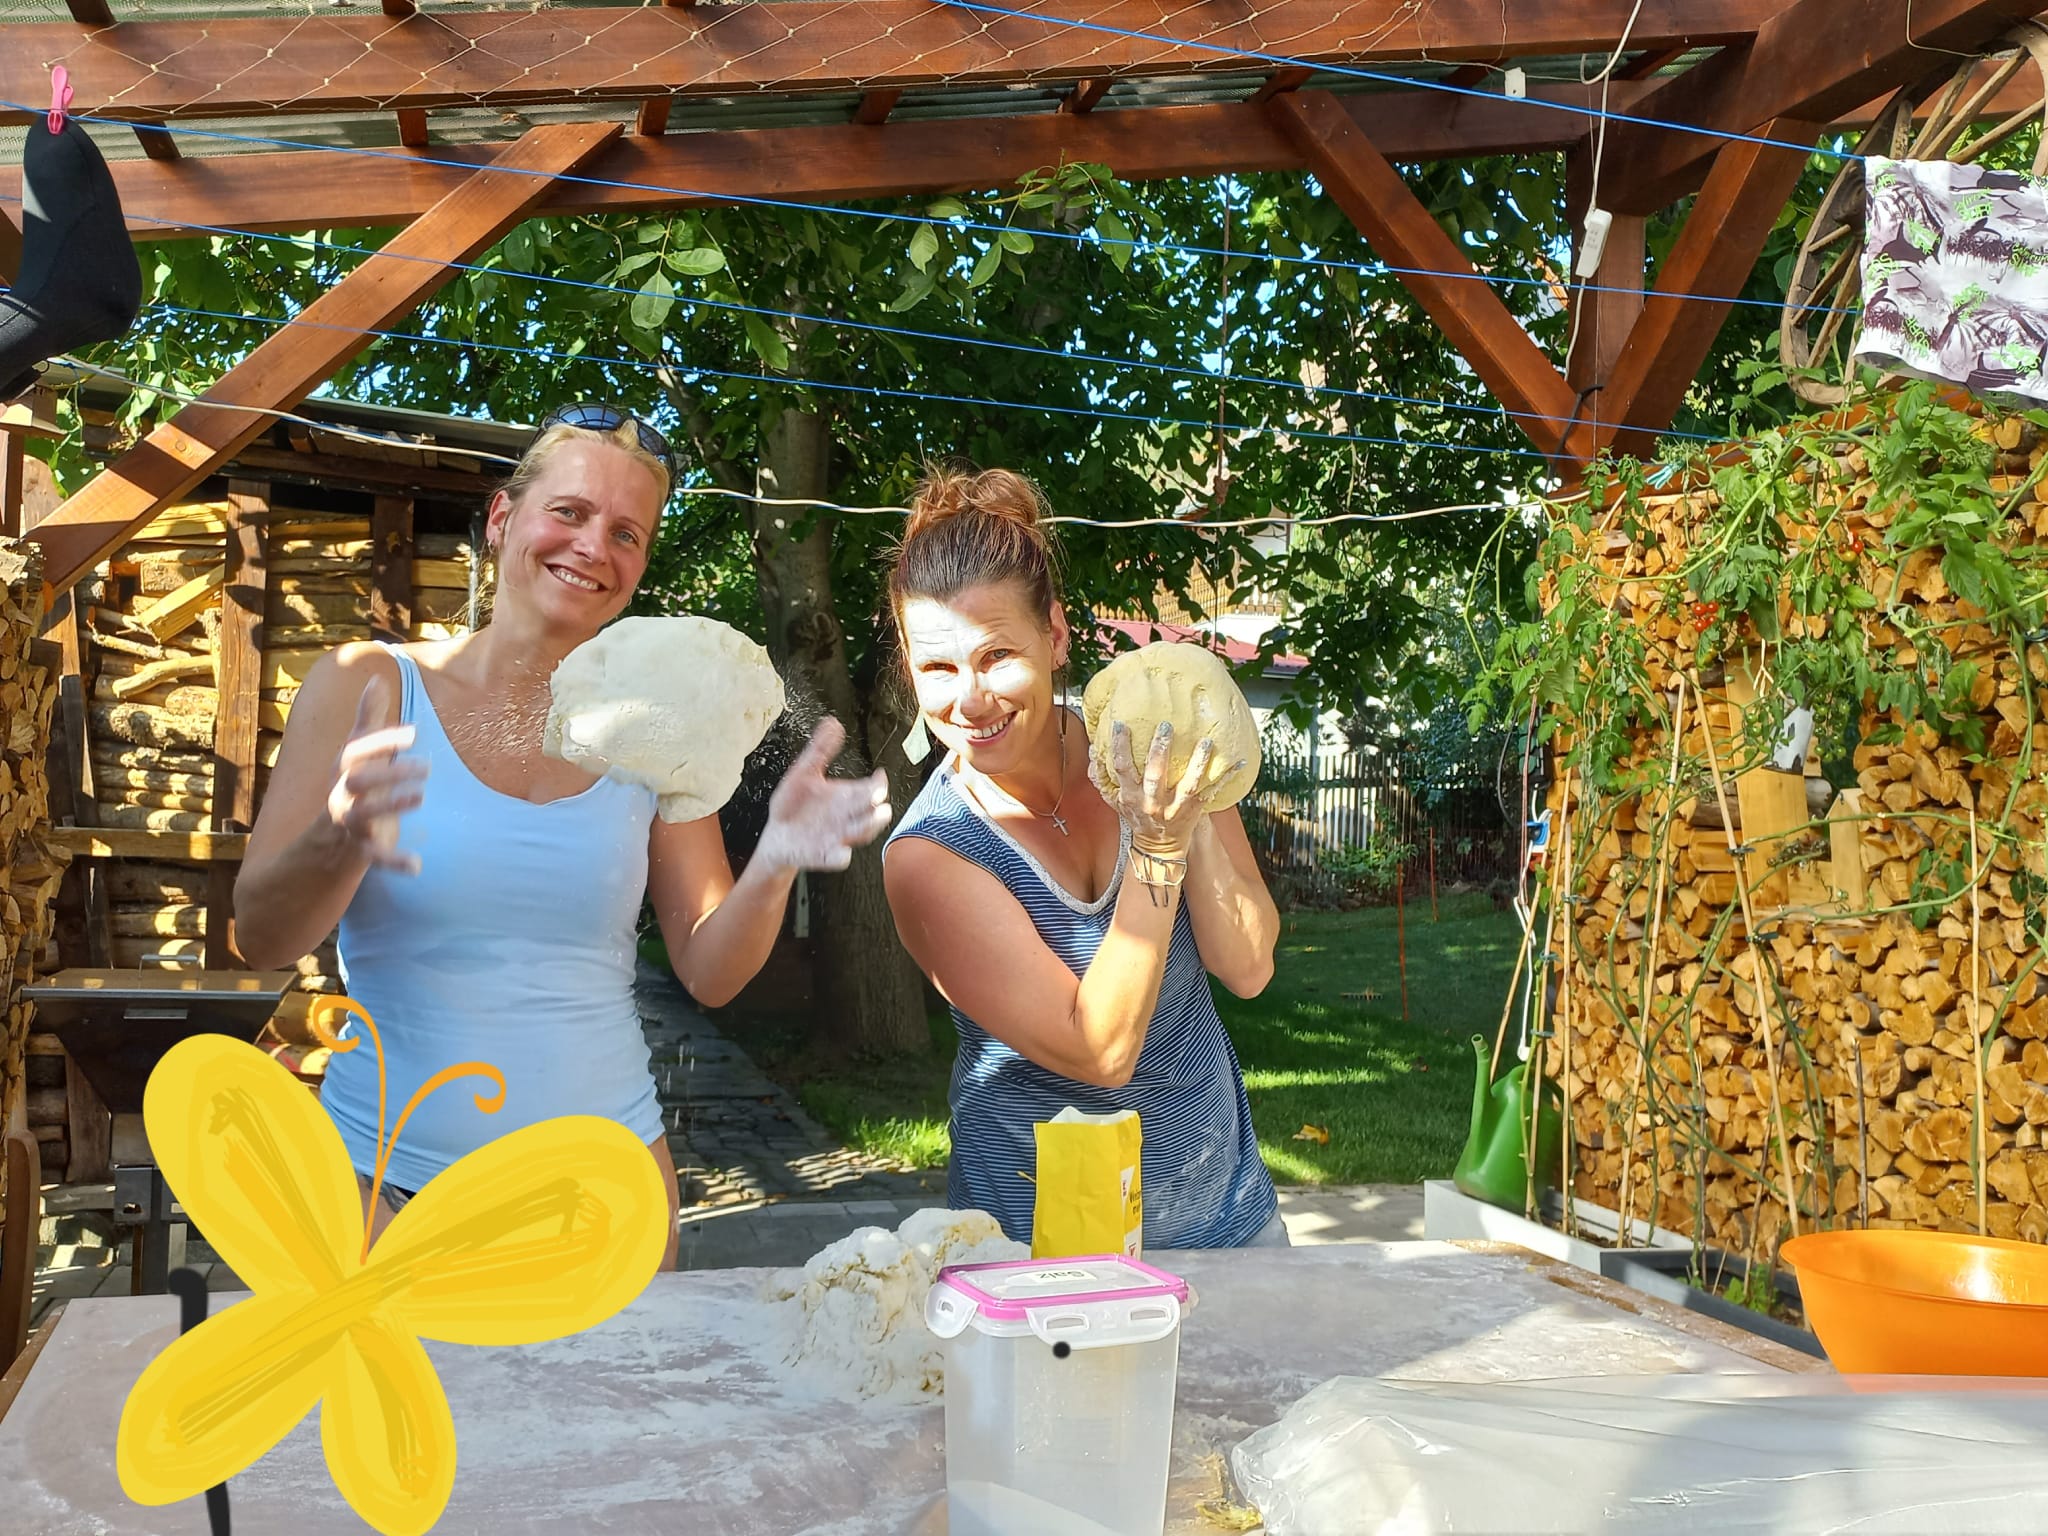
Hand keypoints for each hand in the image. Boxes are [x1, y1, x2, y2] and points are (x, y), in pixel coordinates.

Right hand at [326, 670, 426, 873]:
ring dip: (391, 805)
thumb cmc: (355, 784)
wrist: (331, 837)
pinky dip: (394, 862)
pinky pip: (375, 859)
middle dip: (387, 772)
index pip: (356, 751)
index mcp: (345, 770)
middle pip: (356, 781)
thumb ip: (368, 719)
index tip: (414, 733)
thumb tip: (375, 678)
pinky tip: (418, 866)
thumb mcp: (359, 752)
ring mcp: (350, 823)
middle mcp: (342, 794)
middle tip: (426, 765)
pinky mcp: (361, 850)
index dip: (381, 741)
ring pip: (363, 815)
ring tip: (421, 796)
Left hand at [754, 717, 891, 873]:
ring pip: (861, 832)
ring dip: (869, 825)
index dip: (877, 783)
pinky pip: (837, 858)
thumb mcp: (804, 773)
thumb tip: (833, 721)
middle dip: (877, 805)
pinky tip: (841, 852)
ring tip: (876, 816)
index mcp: (846, 796)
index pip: (870, 788)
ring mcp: (838, 836)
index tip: (879, 775)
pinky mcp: (824, 854)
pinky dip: (840, 856)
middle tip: (880, 797)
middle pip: (870, 810)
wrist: (777, 835)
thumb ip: (820, 750)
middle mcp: (847, 816)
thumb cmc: (794, 805)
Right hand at [1089, 720, 1233, 857]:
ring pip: (1188, 785)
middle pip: (1155, 775)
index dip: (1120, 747)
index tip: (1121, 724)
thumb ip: (1101, 777)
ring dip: (1197, 763)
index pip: (1122, 769)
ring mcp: (1176, 808)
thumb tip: (1094, 750)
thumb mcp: (1113, 801)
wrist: (1158, 848)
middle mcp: (1153, 803)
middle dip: (1160, 750)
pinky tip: (1238, 761)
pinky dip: (1225, 778)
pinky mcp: (1195, 810)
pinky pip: (1212, 793)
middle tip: (1166, 725)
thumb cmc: (1135, 818)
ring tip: (1206, 742)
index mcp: (1131, 797)